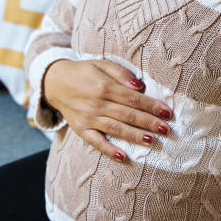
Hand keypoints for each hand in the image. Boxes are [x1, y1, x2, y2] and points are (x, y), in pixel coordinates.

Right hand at [43, 59, 172, 162]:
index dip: (151, 105)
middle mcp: (97, 103)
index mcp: (104, 86)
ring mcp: (88, 118)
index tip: (167, 112)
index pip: (132, 98)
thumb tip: (139, 85)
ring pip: (115, 129)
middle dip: (148, 122)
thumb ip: (121, 73)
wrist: (54, 82)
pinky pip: (96, 142)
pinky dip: (109, 150)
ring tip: (151, 141)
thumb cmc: (83, 72)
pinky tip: (123, 157)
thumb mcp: (101, 64)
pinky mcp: (81, 129)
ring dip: (134, 136)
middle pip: (127, 114)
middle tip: (166, 129)